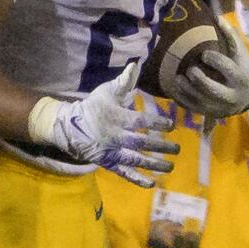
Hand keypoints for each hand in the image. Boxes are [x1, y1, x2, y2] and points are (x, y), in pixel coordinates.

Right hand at [45, 64, 180, 185]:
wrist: (71, 127)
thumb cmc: (94, 106)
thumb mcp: (107, 91)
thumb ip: (124, 82)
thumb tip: (136, 64)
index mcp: (116, 117)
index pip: (139, 121)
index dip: (156, 122)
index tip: (171, 125)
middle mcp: (114, 136)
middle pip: (140, 142)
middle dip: (160, 146)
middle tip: (177, 149)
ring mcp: (111, 152)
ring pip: (134, 160)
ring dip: (153, 164)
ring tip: (170, 167)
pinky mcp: (107, 163)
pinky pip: (123, 173)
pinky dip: (136, 179)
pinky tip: (151, 183)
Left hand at [169, 19, 248, 118]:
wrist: (244, 98)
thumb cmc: (240, 69)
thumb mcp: (241, 54)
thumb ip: (231, 37)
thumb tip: (217, 17)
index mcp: (241, 78)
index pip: (229, 70)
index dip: (216, 62)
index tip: (204, 54)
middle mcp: (231, 95)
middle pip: (214, 91)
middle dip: (200, 81)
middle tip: (190, 69)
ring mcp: (219, 107)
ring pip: (201, 102)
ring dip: (187, 90)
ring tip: (177, 78)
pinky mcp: (208, 113)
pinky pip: (192, 108)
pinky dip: (181, 99)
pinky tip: (174, 88)